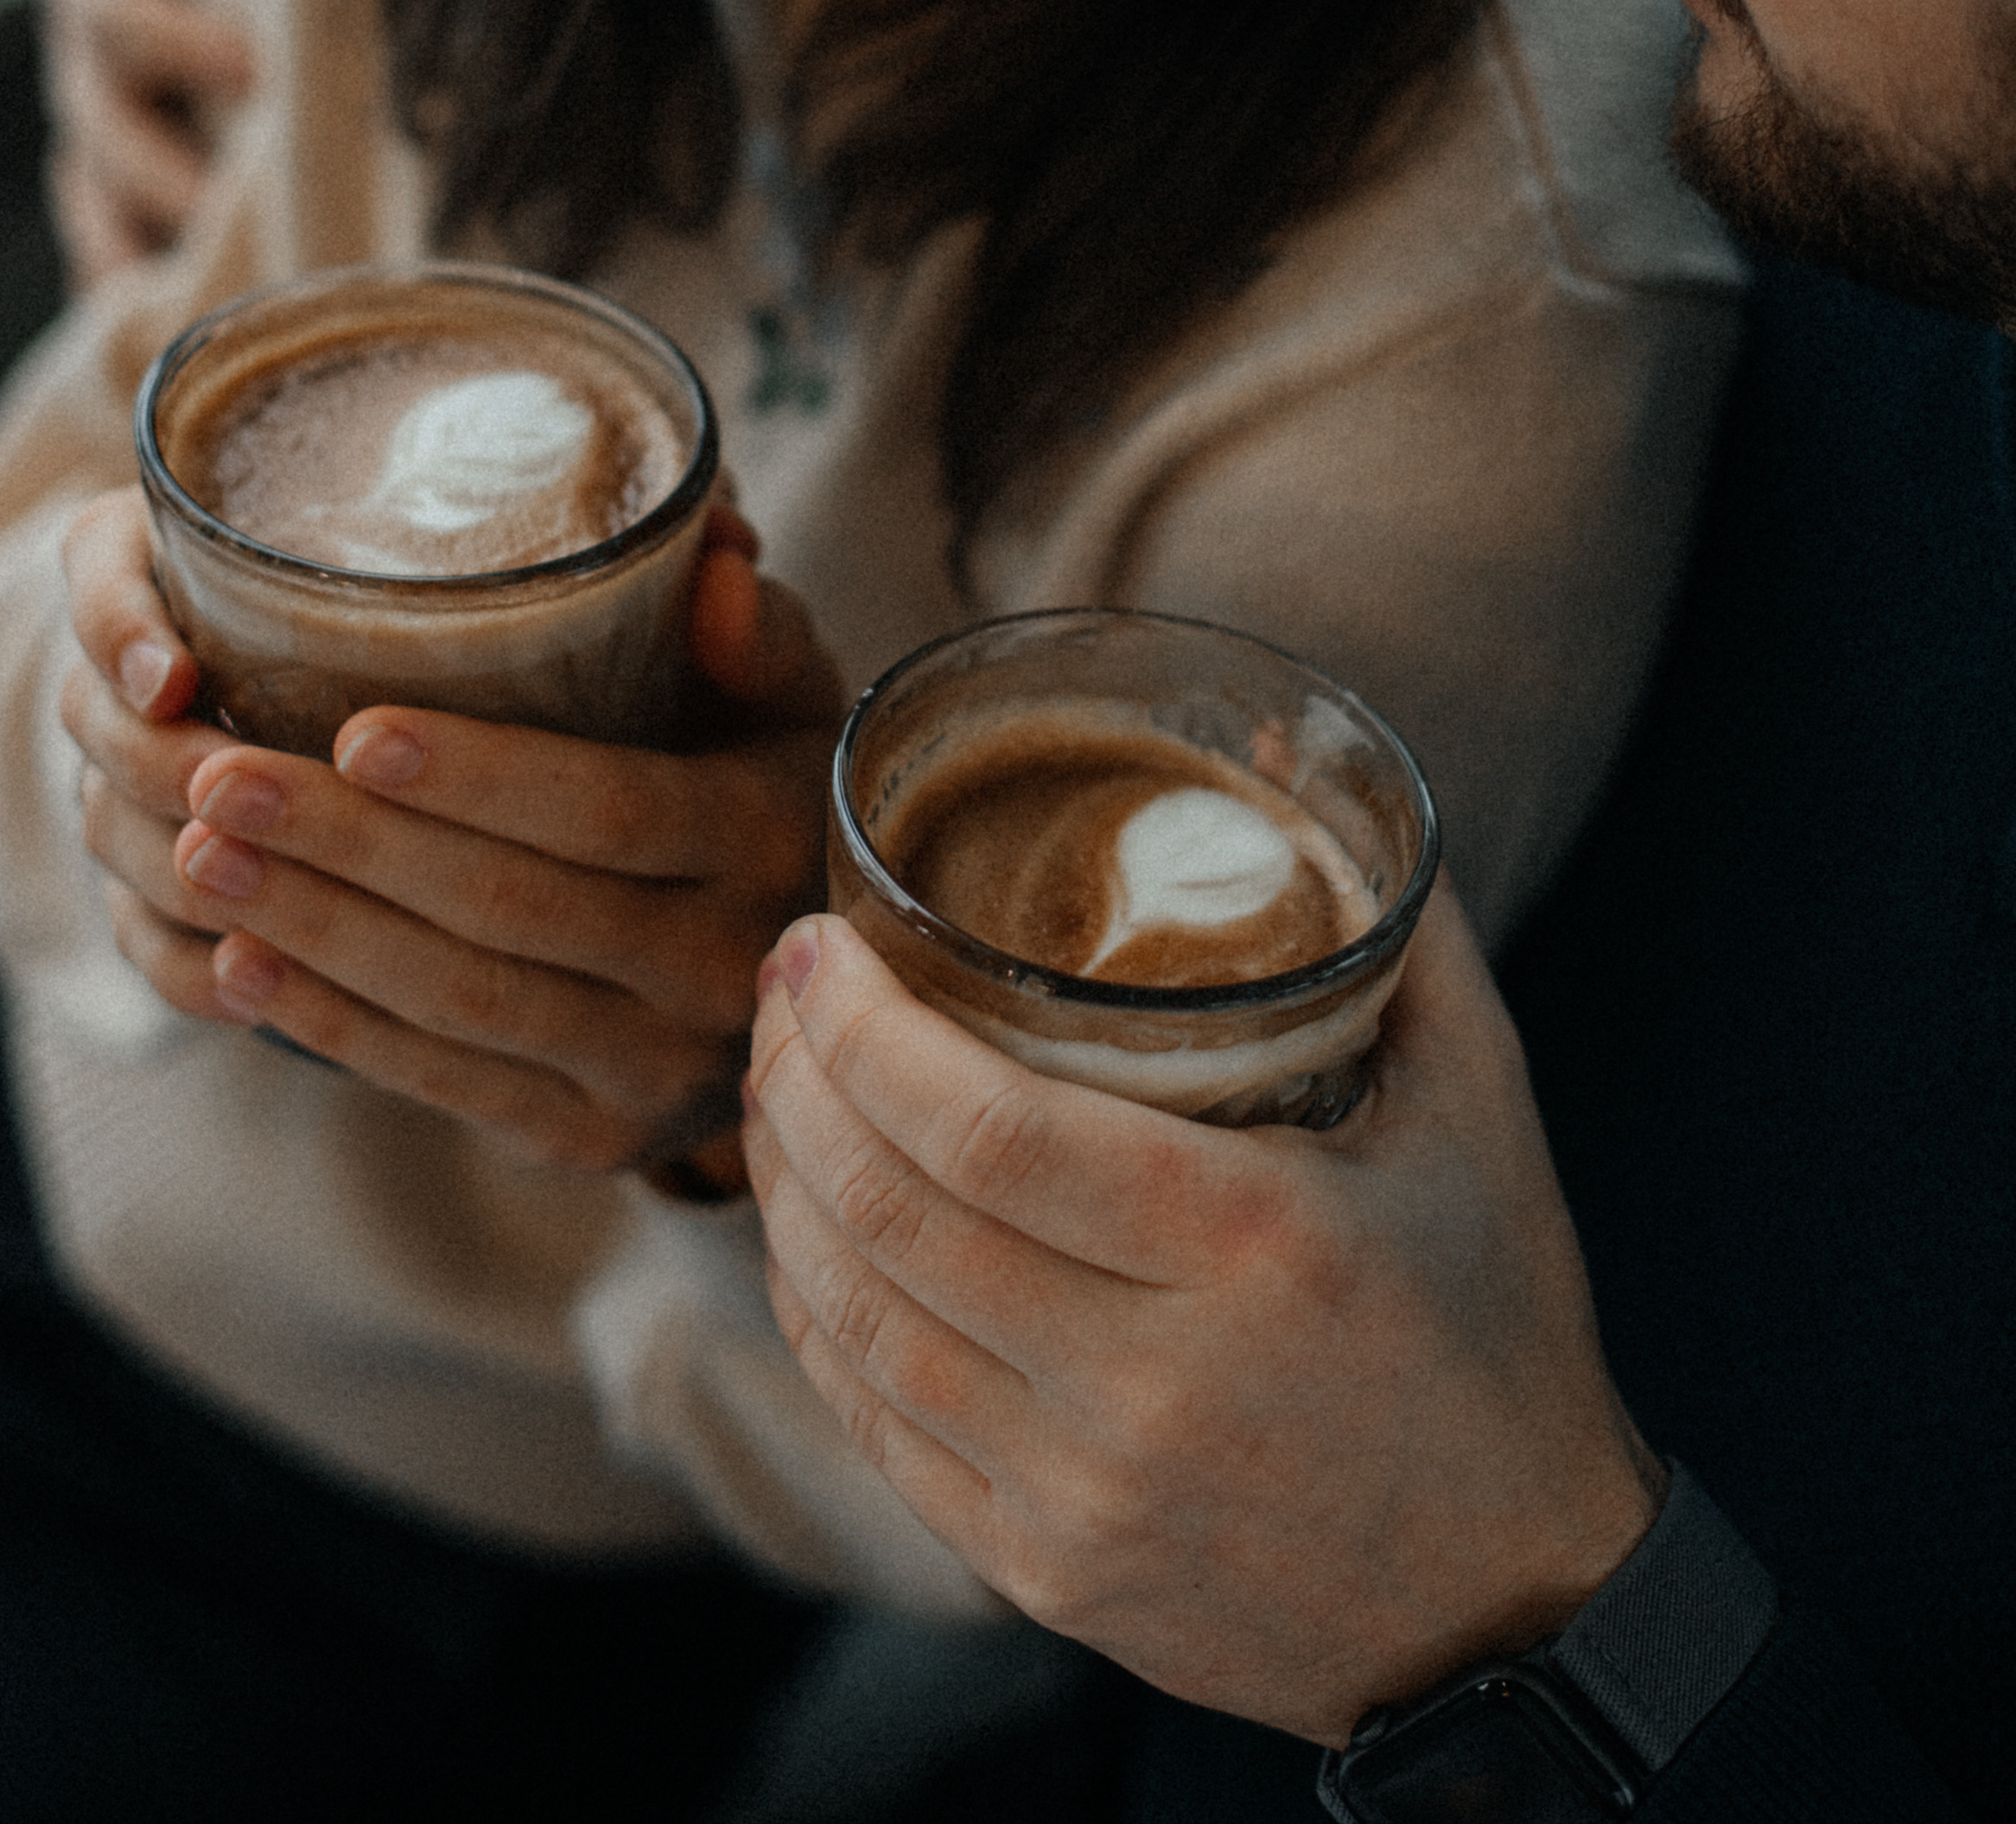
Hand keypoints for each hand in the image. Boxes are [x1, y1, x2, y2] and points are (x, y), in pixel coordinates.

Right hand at [33, 0, 253, 281]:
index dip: (164, 31)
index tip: (258, 66)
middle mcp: (93, 32)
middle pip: (99, 115)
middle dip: (171, 163)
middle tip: (263, 197)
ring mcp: (116, 113)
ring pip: (106, 193)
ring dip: (164, 240)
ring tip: (246, 281)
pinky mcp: (151, 178)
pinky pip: (127, 249)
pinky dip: (161, 287)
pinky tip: (216, 326)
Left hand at [62, 493, 841, 1174]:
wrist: (812, 982)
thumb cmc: (764, 786)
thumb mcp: (793, 701)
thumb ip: (761, 625)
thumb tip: (717, 564)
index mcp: (768, 839)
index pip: (613, 812)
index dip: (483, 778)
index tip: (352, 729)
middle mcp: (724, 969)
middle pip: (514, 909)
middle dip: (353, 845)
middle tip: (219, 778)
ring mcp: (658, 1068)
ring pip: (465, 1001)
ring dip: (317, 931)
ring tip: (200, 853)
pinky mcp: (594, 1136)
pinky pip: (450, 1083)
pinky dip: (335, 1026)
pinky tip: (237, 963)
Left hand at [743, 894, 1664, 1743]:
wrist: (1516, 1610)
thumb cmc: (1497, 1328)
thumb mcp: (1481, 1110)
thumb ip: (1394, 927)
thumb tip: (1272, 757)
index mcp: (1252, 1245)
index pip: (980, 1124)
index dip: (859, 1025)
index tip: (814, 942)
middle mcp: (1148, 1380)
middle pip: (888, 1209)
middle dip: (792, 1078)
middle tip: (775, 988)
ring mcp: (1083, 1494)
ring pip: (853, 1321)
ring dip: (781, 1189)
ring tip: (772, 1090)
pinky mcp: (1044, 1574)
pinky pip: (873, 1429)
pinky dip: (813, 1316)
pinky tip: (805, 1232)